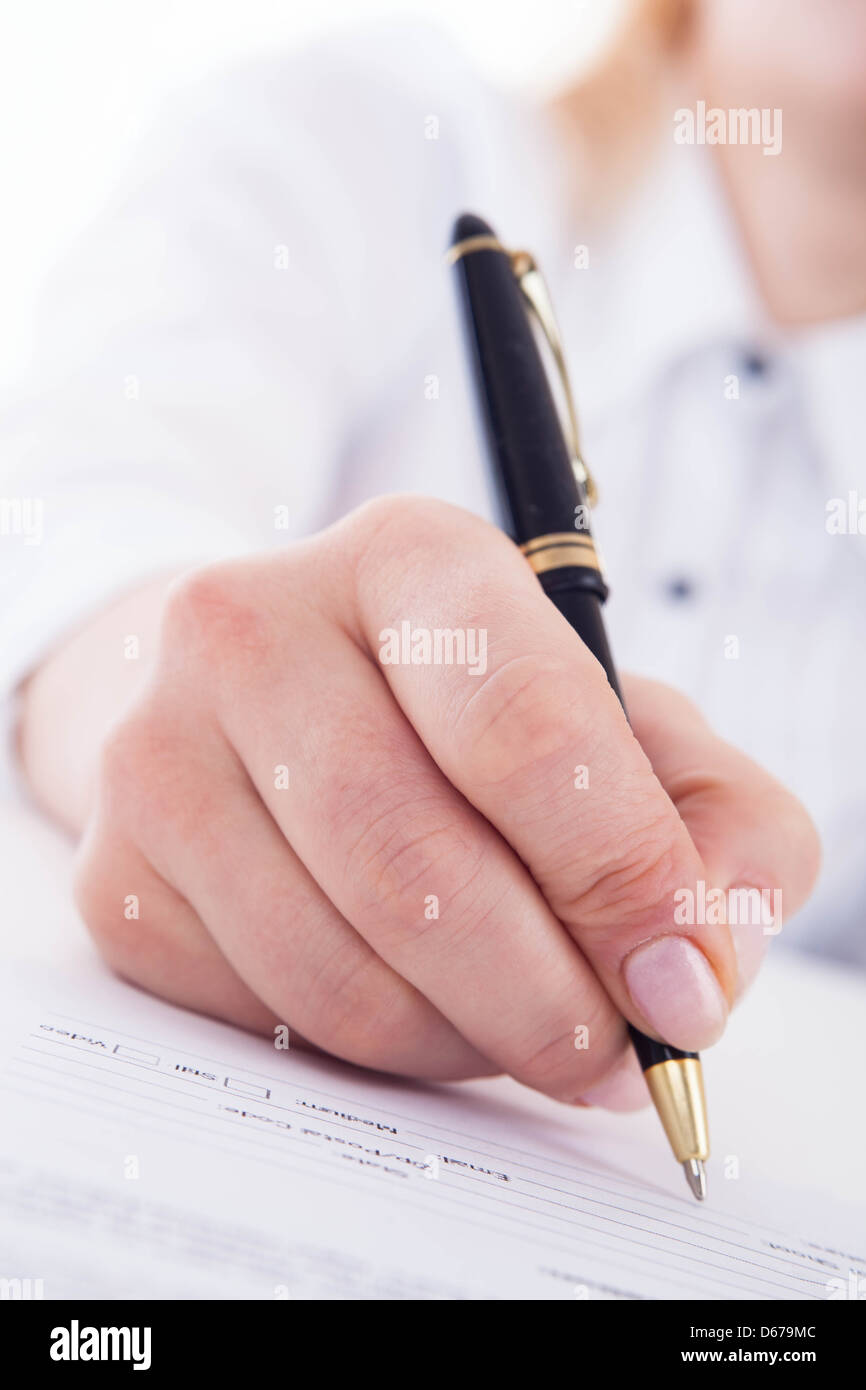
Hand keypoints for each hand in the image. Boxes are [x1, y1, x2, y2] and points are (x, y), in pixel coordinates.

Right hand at [67, 498, 818, 1108]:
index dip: (617, 871)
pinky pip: (270, 1020)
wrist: (273, 711)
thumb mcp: (624, 725)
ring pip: (340, 970)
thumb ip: (715, 823)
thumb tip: (700, 973)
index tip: (678, 978)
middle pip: (415, 866)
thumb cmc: (473, 718)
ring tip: (523, 1026)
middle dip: (547, 998)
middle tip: (617, 1052)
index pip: (518, 722)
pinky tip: (419, 1003)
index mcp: (405, 556)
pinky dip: (375, 1050)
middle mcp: (252, 626)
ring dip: (467, 1039)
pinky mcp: (116, 877)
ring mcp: (158, 752)